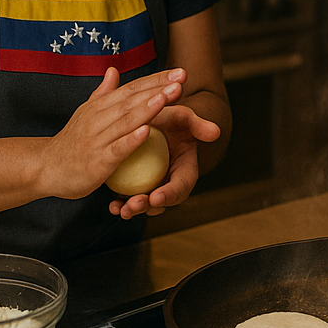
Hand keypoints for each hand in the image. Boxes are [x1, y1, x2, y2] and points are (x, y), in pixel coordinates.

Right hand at [43, 67, 184, 199]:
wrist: (43, 168)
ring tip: (169, 95)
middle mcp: (98, 119)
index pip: (132, 89)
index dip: (156, 79)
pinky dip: (131, 140)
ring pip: (126, 121)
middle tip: (182, 78)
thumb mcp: (85, 114)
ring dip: (148, 108)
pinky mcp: (96, 162)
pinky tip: (147, 132)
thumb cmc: (70, 143)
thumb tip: (113, 69)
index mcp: (99, 106)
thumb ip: (102, 93)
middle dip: (158, 88)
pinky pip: (116, 150)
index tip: (180, 72)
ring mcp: (97, 140)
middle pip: (132, 100)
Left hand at [108, 82, 221, 218]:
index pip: (181, 186)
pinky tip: (111, 204)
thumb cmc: (171, 120)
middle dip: (148, 206)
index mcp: (185, 170)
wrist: (156, 122)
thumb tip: (215, 132)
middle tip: (134, 205)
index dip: (170, 194)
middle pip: (162, 200)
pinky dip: (121, 203)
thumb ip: (198, 125)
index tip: (156, 197)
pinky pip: (130, 198)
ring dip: (132, 209)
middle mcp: (170, 182)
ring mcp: (154, 186)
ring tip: (119, 208)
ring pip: (145, 203)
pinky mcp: (138, 186)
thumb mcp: (183, 118)